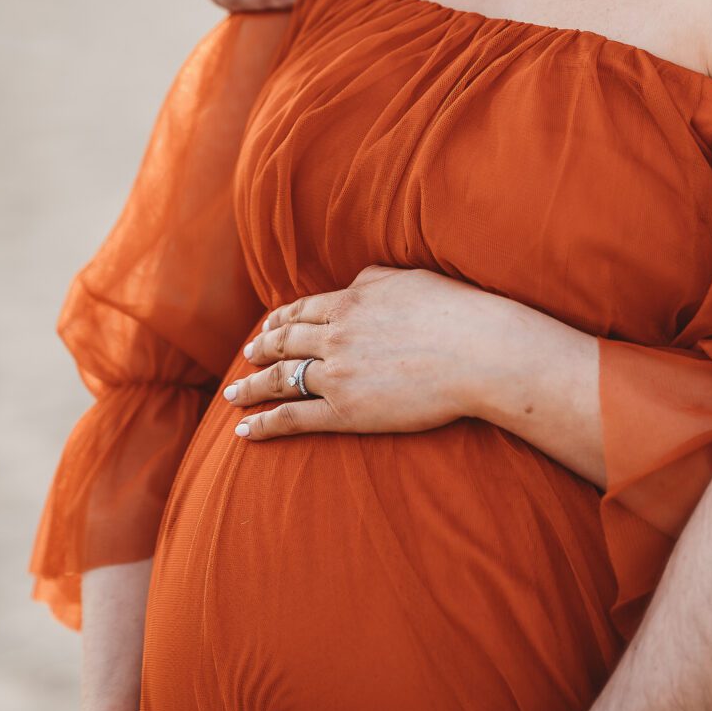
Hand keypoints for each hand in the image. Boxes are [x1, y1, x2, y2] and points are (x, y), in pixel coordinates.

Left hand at [225, 266, 521, 437]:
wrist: (478, 352)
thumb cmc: (456, 312)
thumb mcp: (407, 279)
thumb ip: (373, 279)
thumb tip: (354, 283)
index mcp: (350, 302)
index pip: (302, 310)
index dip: (279, 319)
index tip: (266, 326)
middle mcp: (335, 335)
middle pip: (283, 343)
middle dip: (259, 350)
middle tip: (245, 357)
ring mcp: (337, 374)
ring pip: (280, 379)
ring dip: (251, 387)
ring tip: (233, 394)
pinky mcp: (346, 411)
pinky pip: (293, 418)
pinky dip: (265, 425)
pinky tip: (246, 431)